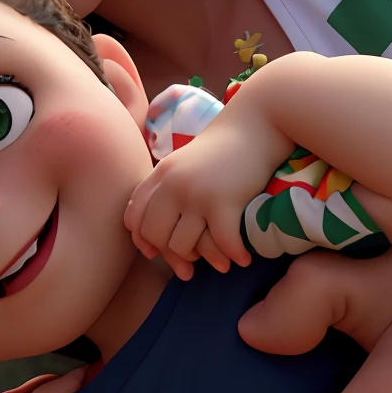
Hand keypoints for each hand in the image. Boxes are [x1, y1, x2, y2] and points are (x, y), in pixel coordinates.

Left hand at [124, 110, 280, 278]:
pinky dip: (232, 256)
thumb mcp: (184, 163)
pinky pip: (221, 243)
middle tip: (189, 268)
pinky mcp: (223, 201)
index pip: (134, 217)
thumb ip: (166, 189)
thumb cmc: (224, 149)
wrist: (256, 124)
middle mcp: (171, 185)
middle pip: (155, 235)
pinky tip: (242, 259)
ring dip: (202, 259)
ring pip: (183, 245)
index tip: (156, 253)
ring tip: (218, 262)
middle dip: (172, 257)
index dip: (142, 240)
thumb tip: (157, 234)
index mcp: (160, 175)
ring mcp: (195, 193)